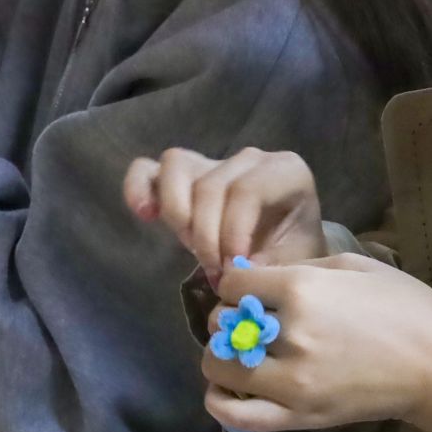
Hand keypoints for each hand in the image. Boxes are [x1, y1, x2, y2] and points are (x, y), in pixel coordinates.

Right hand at [123, 148, 330, 273]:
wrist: (285, 249)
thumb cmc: (293, 252)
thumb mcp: (293, 264)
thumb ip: (268, 268)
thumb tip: (236, 273)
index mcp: (285, 170)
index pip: (247, 190)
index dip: (234, 231)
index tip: (233, 268)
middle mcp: (249, 158)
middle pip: (210, 185)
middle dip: (207, 236)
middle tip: (215, 272)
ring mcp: (214, 162)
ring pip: (177, 166)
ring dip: (178, 214)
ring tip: (191, 248)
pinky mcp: (184, 175)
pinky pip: (149, 168)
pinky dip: (139, 188)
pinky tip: (145, 215)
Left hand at [202, 255, 431, 431]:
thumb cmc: (407, 308)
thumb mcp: (355, 266)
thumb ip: (301, 268)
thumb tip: (259, 276)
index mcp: (301, 290)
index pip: (232, 285)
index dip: (236, 283)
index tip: (251, 288)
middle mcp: (288, 335)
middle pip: (219, 325)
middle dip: (228, 318)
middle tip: (249, 321)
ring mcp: (291, 382)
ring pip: (219, 369)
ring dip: (222, 357)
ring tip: (242, 354)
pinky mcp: (299, 417)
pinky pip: (237, 416)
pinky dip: (220, 402)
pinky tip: (227, 389)